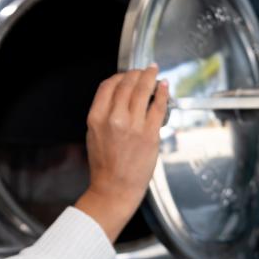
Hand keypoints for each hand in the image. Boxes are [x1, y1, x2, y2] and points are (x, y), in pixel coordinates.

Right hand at [75, 65, 168, 241]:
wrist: (114, 188)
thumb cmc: (104, 165)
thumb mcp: (94, 134)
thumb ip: (103, 114)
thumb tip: (118, 97)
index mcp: (96, 118)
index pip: (107, 86)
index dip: (118, 76)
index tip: (126, 74)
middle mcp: (113, 118)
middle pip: (126, 84)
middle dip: (136, 73)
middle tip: (143, 70)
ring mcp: (133, 125)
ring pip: (142, 91)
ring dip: (150, 77)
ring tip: (154, 71)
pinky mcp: (150, 134)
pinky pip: (158, 106)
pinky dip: (162, 93)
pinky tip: (164, 87)